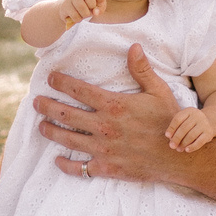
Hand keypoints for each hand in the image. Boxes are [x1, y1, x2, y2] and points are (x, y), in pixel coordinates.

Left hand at [35, 44, 183, 183]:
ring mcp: (103, 149)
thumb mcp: (159, 92)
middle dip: (47, 106)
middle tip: (36, 102)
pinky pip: (80, 168)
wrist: (180, 157)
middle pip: (66, 115)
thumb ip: (142, 70)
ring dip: (51, 131)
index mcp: (114, 106)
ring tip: (41, 126)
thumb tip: (133, 47)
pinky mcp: (107, 168)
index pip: (79, 90)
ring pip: (68, 139)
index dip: (61, 83)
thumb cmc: (170, 122)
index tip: (50, 79)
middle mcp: (103, 127)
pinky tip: (58, 160)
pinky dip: (66, 165)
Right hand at [64, 0, 108, 25]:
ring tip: (85, 14)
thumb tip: (96, 12)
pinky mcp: (65, 6)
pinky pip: (75, 15)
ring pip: (81, 6)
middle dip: (92, 5)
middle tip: (91, 9)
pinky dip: (79, 19)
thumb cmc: (87, 6)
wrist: (70, 11)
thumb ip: (100, 8)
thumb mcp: (97, 6)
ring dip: (86, 14)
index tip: (99, 2)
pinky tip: (78, 17)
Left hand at [165, 106, 215, 151]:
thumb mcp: (184, 121)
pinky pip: (200, 141)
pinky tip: (187, 150)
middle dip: (176, 138)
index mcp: (189, 111)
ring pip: (191, 135)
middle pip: (184, 127)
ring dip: (183, 143)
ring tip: (178, 149)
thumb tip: (170, 138)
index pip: (178, 119)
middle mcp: (197, 115)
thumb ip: (176, 128)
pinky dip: (193, 146)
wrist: (210, 123)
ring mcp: (204, 124)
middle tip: (172, 146)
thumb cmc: (192, 123)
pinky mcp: (209, 133)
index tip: (167, 136)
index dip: (172, 128)